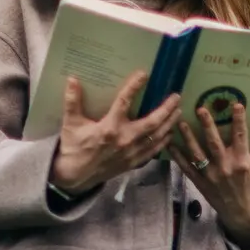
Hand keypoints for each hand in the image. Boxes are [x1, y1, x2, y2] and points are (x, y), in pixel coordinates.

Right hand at [52, 71, 181, 192]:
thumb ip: (72, 101)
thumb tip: (72, 79)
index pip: (124, 102)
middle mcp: (124, 139)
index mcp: (109, 127)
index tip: (144, 74)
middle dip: (166, 109)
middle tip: (176, 97)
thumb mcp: (71, 122)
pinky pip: (154, 151)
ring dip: (169, 123)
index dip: (134, 87)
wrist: (76, 176)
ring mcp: (132, 152)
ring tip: (178, 111)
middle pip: (152, 122)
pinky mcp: (134, 162)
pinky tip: (170, 133)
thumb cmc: (74, 147)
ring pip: (157, 136)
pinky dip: (164, 141)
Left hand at [174, 99, 249, 248]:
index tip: (236, 105)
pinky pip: (187, 168)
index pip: (241, 136)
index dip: (239, 120)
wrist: (243, 215)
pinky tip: (170, 145)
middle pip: (214, 142)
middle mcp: (226, 167)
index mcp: (243, 162)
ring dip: (188, 137)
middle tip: (200, 109)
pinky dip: (178, 157)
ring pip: (197, 154)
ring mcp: (211, 176)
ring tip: (180, 122)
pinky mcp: (201, 183)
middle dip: (207, 125)